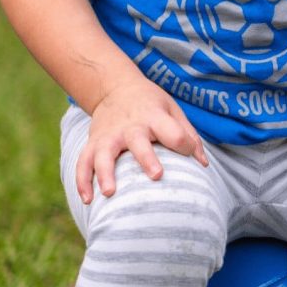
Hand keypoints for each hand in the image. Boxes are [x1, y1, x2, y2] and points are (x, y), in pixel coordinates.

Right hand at [77, 75, 208, 203]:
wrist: (115, 87)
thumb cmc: (151, 104)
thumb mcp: (173, 110)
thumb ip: (189, 136)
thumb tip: (203, 164)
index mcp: (155, 117)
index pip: (173, 132)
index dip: (183, 144)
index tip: (188, 153)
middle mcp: (130, 127)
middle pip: (138, 141)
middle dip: (146, 158)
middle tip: (156, 176)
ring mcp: (108, 135)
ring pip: (103, 155)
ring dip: (105, 173)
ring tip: (110, 193)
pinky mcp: (93, 143)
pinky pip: (83, 162)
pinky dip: (82, 181)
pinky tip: (87, 200)